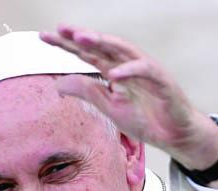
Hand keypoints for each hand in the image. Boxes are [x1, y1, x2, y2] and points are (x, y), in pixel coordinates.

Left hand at [40, 24, 217, 173]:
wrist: (173, 135)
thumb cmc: (144, 117)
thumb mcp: (108, 106)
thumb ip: (87, 92)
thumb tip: (57, 84)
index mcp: (113, 70)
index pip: (86, 53)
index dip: (67, 44)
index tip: (44, 36)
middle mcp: (127, 65)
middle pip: (101, 46)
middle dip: (81, 36)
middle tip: (61, 28)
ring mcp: (145, 71)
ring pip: (123, 51)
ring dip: (103, 43)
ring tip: (82, 39)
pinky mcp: (162, 81)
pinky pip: (145, 72)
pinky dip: (130, 72)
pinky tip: (114, 75)